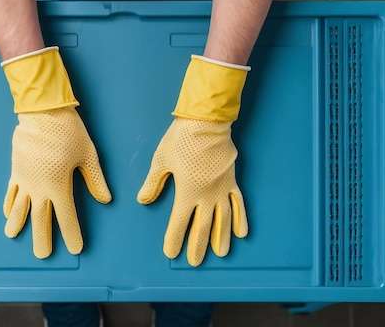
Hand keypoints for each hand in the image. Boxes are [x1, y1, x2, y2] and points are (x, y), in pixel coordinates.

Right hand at [2, 47, 110, 257]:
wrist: (42, 112)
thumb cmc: (68, 132)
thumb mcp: (88, 155)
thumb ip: (95, 180)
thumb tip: (105, 200)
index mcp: (60, 186)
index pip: (67, 218)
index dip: (72, 235)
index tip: (76, 249)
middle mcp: (40, 188)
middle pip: (40, 219)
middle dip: (42, 239)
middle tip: (43, 255)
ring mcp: (25, 180)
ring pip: (20, 208)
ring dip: (17, 224)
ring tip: (13, 237)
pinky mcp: (16, 170)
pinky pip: (11, 191)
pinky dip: (9, 204)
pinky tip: (7, 213)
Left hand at [137, 118, 246, 266]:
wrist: (206, 121)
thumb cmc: (181, 140)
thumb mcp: (161, 161)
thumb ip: (153, 183)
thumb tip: (143, 200)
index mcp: (187, 192)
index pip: (179, 223)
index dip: (174, 239)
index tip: (171, 252)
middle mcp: (206, 195)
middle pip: (202, 227)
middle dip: (197, 246)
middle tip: (195, 262)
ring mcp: (222, 189)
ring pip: (223, 220)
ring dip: (221, 238)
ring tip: (221, 254)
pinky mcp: (232, 181)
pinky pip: (238, 204)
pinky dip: (240, 219)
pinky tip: (242, 233)